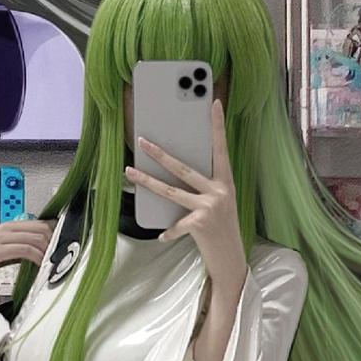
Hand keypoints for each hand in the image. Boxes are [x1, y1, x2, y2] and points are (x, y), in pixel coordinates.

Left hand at [124, 98, 246, 292]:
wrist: (231, 257)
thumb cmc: (221, 227)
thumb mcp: (218, 202)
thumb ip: (203, 187)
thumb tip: (175, 171)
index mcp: (225, 182)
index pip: (221, 148)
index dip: (217, 126)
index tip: (214, 104)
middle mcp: (219, 191)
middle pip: (184, 168)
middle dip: (160, 154)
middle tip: (143, 141)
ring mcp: (210, 207)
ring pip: (171, 191)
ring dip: (147, 181)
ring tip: (129, 171)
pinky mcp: (201, 224)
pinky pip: (176, 225)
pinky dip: (168, 232)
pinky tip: (161, 237)